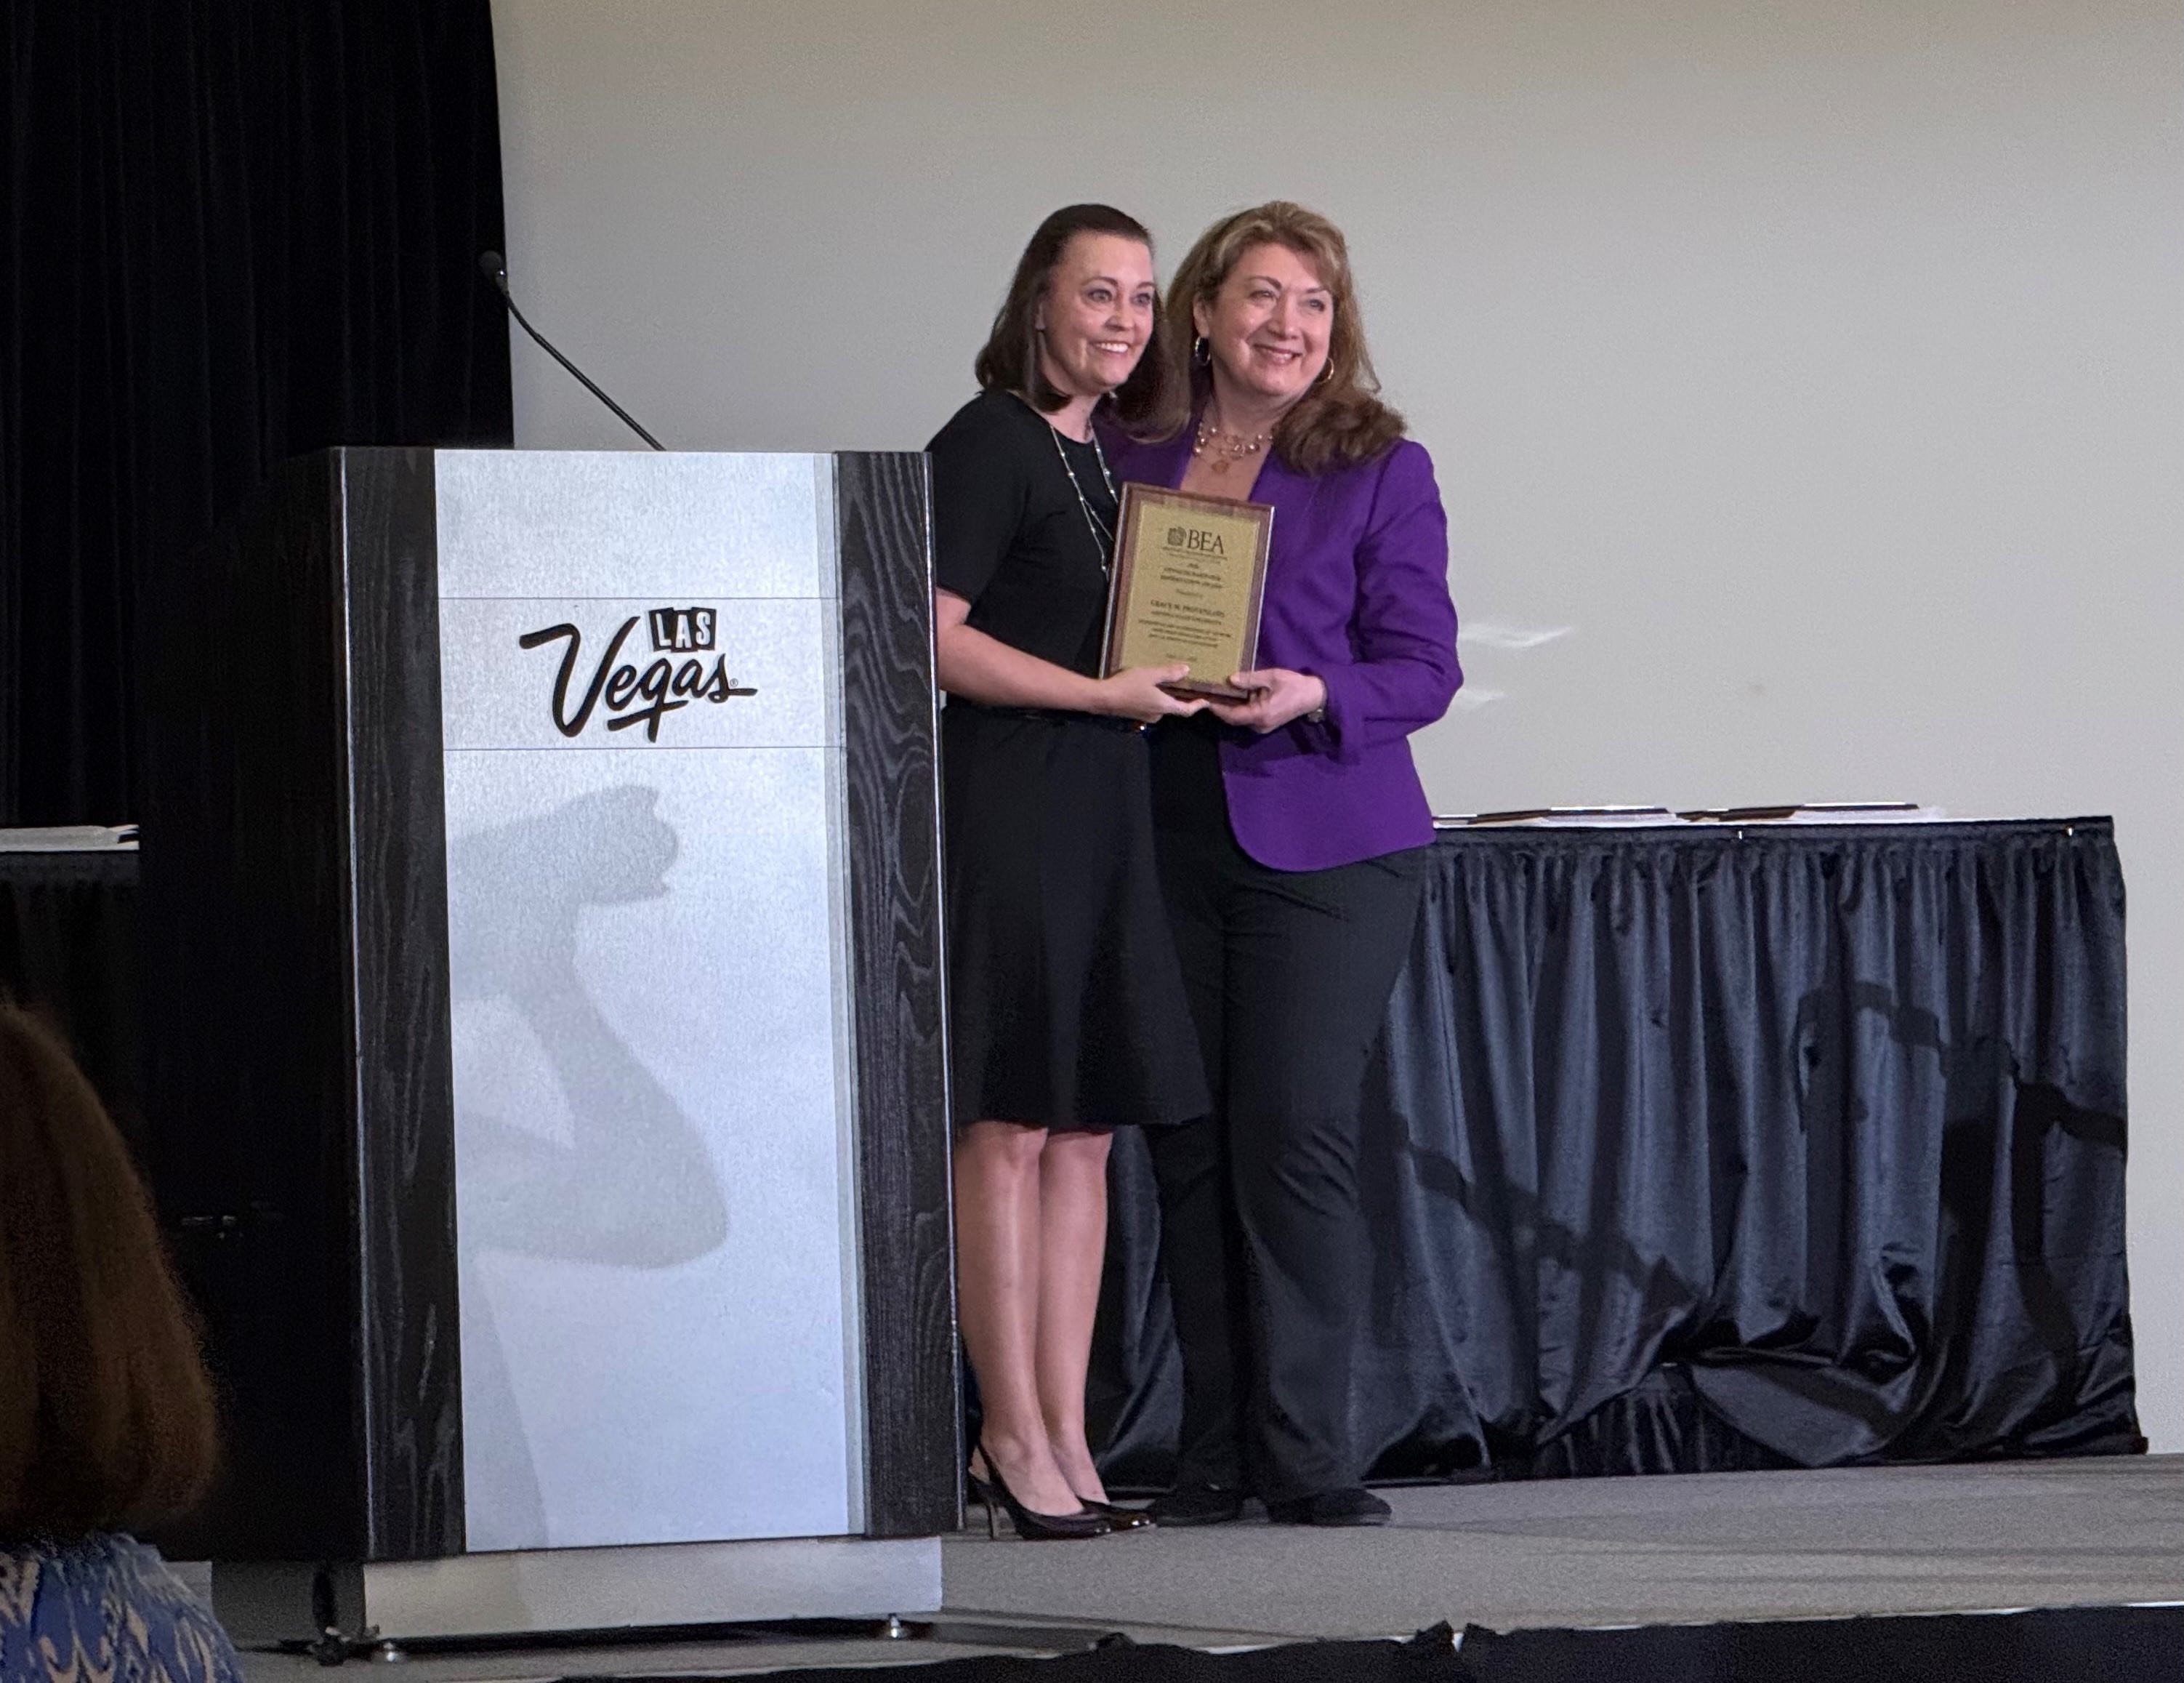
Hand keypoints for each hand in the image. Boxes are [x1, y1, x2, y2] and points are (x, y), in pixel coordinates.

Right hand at [1093, 664, 1210, 723]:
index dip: (1197, 706)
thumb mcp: (1150, 675)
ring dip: (1167, 695)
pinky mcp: (1136, 713)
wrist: (1103, 698)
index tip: (1206, 701)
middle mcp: (1157, 714)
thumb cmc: (1128, 686)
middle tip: (1187, 684)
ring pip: (1162, 705)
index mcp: (1164, 706)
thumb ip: (1169, 673)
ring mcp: (1146, 715)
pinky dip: (1156, 696)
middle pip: (1174, 706)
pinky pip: (1151, 704)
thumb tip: (1186, 670)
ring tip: (1169, 680)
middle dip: (1181, 696)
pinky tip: (1152, 685)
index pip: (1186, 710)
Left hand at [1206, 668, 1327, 733]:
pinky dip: (1237, 708)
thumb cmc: (1294, 685)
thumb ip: (1250, 679)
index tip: (1205, 698)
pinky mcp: (1265, 723)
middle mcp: (1259, 724)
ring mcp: (1262, 726)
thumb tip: (1230, 679)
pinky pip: (1247, 717)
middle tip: (1207, 694)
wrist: (1313, 696)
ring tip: (1216, 693)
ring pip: (1239, 719)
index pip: (1232, 715)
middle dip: (1220, 708)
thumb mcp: (1271, 677)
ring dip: (1228, 708)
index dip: (1217, 708)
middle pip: (1233, 719)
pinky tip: (1232, 695)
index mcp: (1261, 714)